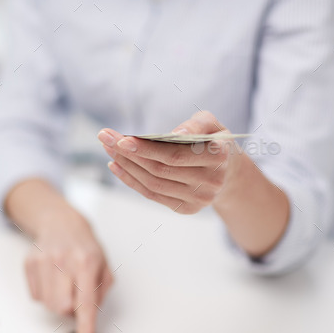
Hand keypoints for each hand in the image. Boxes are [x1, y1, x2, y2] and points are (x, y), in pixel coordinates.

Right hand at [24, 208, 112, 332]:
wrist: (60, 223)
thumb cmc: (84, 247)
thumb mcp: (103, 265)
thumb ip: (101, 291)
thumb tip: (89, 314)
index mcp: (86, 262)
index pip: (86, 302)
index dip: (85, 327)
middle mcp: (63, 261)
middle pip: (63, 307)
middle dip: (71, 308)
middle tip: (76, 293)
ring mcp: (43, 261)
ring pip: (48, 305)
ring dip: (58, 302)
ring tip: (64, 284)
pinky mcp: (29, 264)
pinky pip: (36, 296)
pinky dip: (46, 294)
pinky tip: (52, 278)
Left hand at [97, 111, 243, 213]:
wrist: (228, 173)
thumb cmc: (213, 141)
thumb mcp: (211, 124)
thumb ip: (195, 124)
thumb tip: (174, 134)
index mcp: (219, 157)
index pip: (175, 155)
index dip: (147, 149)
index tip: (121, 139)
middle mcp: (210, 182)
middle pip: (160, 169)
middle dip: (128, 154)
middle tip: (105, 138)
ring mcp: (198, 199)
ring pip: (153, 183)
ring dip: (126, 166)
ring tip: (108, 149)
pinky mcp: (186, 209)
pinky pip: (152, 194)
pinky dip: (131, 180)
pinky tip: (115, 166)